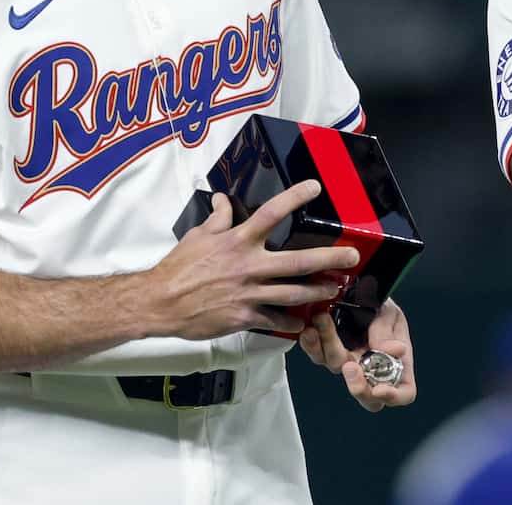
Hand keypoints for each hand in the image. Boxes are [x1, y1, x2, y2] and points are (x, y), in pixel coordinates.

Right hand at [143, 180, 359, 340]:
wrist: (160, 303)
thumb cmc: (178, 267)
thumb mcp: (199, 236)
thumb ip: (218, 218)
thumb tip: (223, 200)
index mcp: (238, 241)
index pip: (271, 213)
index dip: (294, 198)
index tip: (315, 188)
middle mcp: (248, 266)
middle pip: (297, 261)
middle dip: (328, 258)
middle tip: (351, 256)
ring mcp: (249, 293)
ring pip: (293, 293)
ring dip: (318, 291)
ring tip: (335, 288)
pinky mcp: (244, 317)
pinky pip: (274, 320)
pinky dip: (290, 322)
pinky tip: (302, 322)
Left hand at [298, 299, 416, 411]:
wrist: (360, 290)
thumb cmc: (381, 306)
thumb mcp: (390, 313)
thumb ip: (387, 331)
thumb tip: (387, 350)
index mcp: (397, 363)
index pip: (403, 392)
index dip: (393, 396)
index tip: (379, 389)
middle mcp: (372, 369)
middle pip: (366, 395)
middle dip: (357, 386)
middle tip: (350, 367)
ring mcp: (348, 363)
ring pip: (336, 367)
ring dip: (329, 345)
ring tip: (324, 319)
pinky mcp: (327, 352)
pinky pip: (318, 355)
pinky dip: (312, 344)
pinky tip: (309, 330)